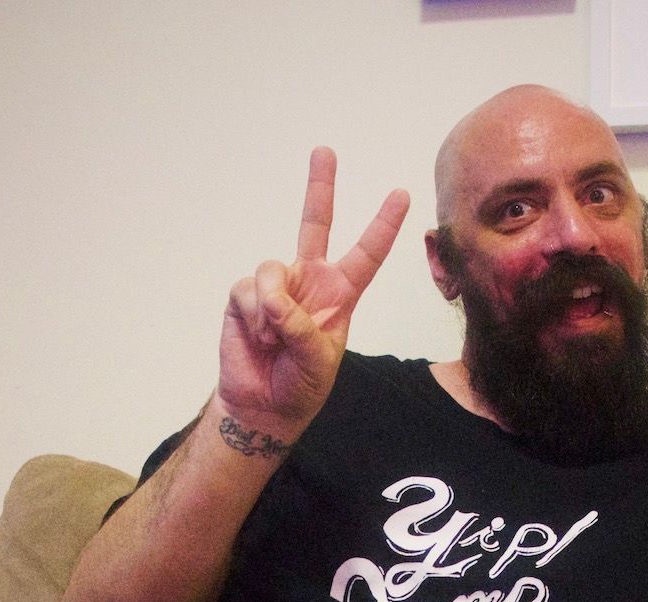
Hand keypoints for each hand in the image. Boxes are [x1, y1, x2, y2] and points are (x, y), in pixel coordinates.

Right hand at [216, 147, 409, 436]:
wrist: (262, 405)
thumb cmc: (300, 384)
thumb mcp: (318, 360)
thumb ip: (301, 325)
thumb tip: (271, 295)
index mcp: (340, 295)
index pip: (366, 255)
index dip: (383, 226)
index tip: (402, 194)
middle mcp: (309, 281)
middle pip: (315, 224)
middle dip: (320, 186)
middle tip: (325, 150)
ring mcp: (276, 285)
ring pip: (273, 269)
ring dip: (274, 308)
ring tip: (274, 339)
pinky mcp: (245, 295)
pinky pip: (249, 290)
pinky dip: (253, 316)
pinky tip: (257, 337)